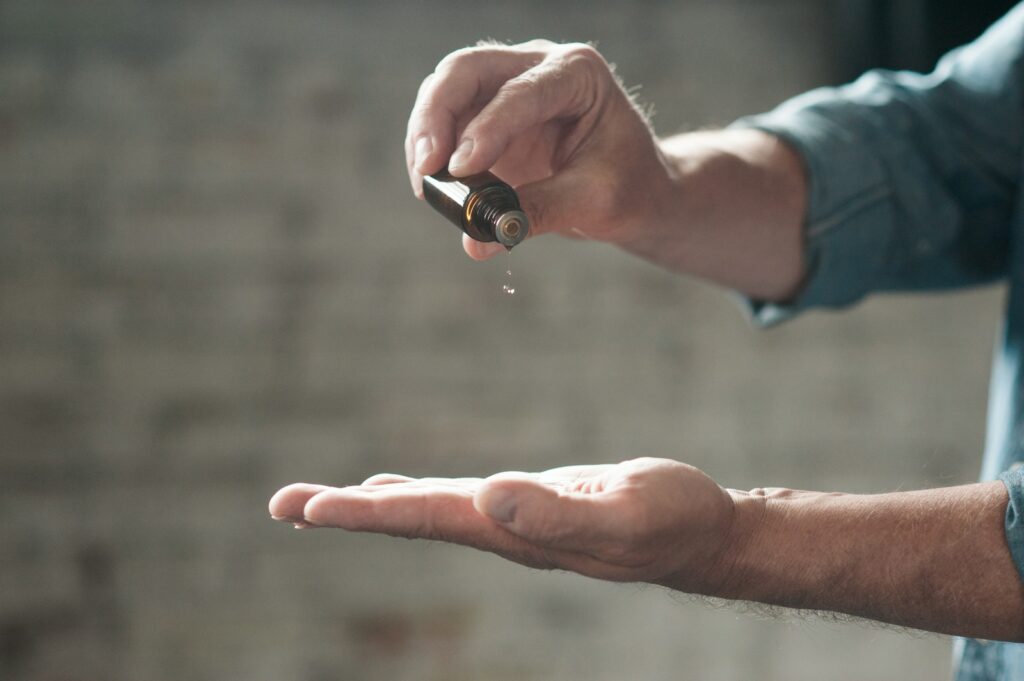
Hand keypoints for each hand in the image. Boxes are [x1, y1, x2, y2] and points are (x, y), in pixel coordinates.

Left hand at [269, 457, 740, 593]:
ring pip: (426, 510)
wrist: (699, 534)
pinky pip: (454, 500)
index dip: (362, 513)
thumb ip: (556, 513)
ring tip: (319, 503)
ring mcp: (511, 520)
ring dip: (369, 506)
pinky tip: (396, 491)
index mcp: (512, 532)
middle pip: (409, 519)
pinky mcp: (526, 504)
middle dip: (344, 512)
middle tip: (282, 505)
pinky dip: (414, 494)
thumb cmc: (672, 521)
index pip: (423, 518)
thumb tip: (488, 497)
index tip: (306, 510)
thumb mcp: (622, 512)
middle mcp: (501, 530)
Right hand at [405, 40, 671, 259]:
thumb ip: (537, 214)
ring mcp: (507, 86)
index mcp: (578, 74)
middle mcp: (537, 67)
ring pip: (445, 91)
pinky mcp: (486, 115)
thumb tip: (477, 241)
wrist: (636, 191)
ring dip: (425, 135)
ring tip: (426, 186)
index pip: (521, 92)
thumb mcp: (593, 201)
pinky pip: (444, 122)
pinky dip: (432, 153)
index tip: (461, 169)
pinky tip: (433, 187)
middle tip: (425, 168)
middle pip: (467, 71)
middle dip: (436, 116)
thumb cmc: (627, 187)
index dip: (486, 128)